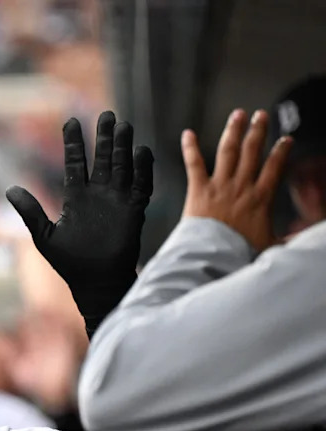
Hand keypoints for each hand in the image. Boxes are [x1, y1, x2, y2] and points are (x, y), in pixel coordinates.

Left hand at [6, 111, 153, 334]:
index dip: (73, 143)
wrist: (95, 283)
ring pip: (121, 167)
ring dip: (122, 147)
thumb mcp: (44, 235)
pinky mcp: (134, 212)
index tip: (71, 121)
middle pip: (102, 158)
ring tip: (123, 125)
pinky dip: (142, 170)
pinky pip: (141, 186)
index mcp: (76, 197)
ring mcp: (117, 201)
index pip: (75, 163)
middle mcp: (98, 195)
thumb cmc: (70, 263)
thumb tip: (8, 189)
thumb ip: (30, 211)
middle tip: (106, 114)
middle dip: (104, 137)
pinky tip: (142, 152)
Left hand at [180, 109, 292, 251]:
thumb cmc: (239, 252)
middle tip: (261, 115)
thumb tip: (304, 240)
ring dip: (233, 131)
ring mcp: (219, 186)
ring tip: (237, 115)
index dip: (281, 151)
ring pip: (229, 152)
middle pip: (252, 152)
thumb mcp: (270, 247)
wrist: (214, 255)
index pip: (274, 167)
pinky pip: (194, 164)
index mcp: (260, 198)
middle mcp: (241, 186)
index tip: (286, 139)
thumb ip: (287, 240)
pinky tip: (188, 134)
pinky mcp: (198, 190)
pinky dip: (190, 148)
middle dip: (258, 131)